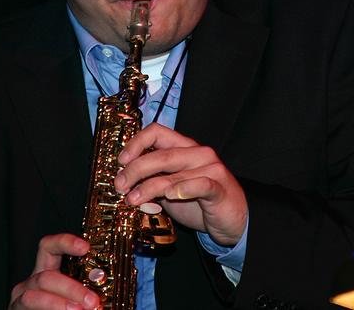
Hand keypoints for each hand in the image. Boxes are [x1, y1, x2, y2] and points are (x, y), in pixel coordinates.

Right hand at [9, 234, 100, 309]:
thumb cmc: (70, 307)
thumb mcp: (78, 296)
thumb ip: (87, 292)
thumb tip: (105, 282)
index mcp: (49, 270)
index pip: (51, 247)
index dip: (66, 242)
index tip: (85, 247)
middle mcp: (33, 280)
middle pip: (46, 276)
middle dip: (72, 289)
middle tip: (93, 301)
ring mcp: (22, 296)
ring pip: (36, 295)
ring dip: (60, 303)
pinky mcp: (16, 309)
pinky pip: (29, 306)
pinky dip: (51, 309)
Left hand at [114, 123, 247, 245]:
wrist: (233, 221)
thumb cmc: (200, 203)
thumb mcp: (171, 190)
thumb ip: (153, 181)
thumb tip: (123, 181)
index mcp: (184, 147)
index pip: (157, 132)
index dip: (135, 143)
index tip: (120, 161)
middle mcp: (198, 153)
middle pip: (161, 154)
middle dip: (134, 170)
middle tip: (119, 186)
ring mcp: (211, 169)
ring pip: (174, 172)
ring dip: (149, 186)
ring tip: (133, 200)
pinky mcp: (219, 188)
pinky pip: (200, 184)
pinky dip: (183, 188)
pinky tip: (171, 195)